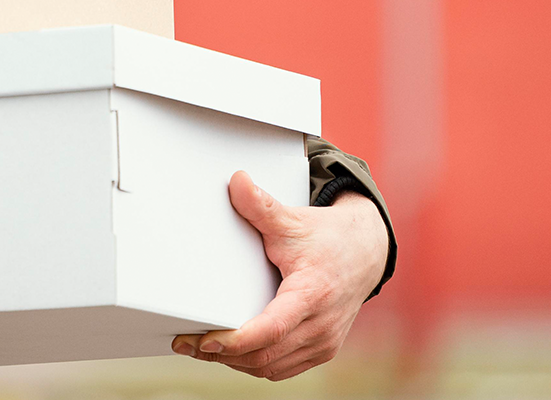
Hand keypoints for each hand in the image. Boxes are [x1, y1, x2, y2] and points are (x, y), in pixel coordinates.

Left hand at [172, 170, 387, 379]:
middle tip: (184, 343)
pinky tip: (229, 352)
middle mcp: (321, 326)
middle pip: (265, 355)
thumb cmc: (329, 238)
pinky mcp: (322, 349)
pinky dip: (254, 363)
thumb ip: (261, 206)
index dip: (236, 341)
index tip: (204, 340)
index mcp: (313, 295)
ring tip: (199, 348)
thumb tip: (236, 181)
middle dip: (221, 354)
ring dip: (234, 363)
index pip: (273, 329)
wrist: (366, 252)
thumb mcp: (293, 221)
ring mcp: (323, 343)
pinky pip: (282, 368)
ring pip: (271, 367)